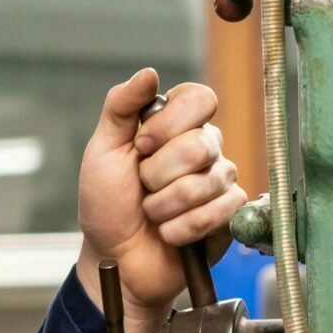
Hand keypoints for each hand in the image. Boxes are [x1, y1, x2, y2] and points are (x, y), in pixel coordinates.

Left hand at [76, 69, 244, 332]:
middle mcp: (204, 148)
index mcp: (176, 125)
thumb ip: (121, 107)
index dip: (169, 125)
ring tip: (152, 214)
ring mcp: (219, 182)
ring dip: (164, 206)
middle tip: (142, 188)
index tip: (141, 147)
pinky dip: (181, 228)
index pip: (200, 99)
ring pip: (205, 183)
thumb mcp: (103, 151)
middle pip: (200, 145)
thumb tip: (149, 73)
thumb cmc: (107, 205)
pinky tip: (170, 233)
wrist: (115, 258)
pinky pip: (218, 213)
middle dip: (157, 174)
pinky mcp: (228, 216)